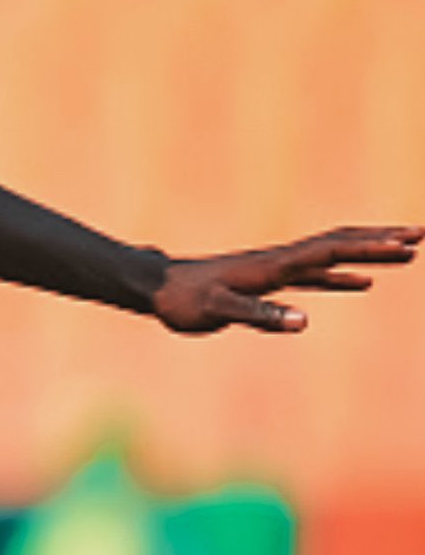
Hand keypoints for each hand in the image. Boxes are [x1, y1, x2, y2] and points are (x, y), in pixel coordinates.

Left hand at [152, 226, 420, 333]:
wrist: (157, 288)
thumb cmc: (184, 301)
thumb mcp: (217, 312)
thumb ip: (258, 315)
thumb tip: (304, 322)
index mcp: (273, 266)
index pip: (330, 253)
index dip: (369, 248)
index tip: (406, 243)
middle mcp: (279, 261)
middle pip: (340, 243)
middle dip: (381, 238)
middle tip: (422, 233)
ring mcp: (277, 270)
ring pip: (333, 256)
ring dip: (370, 252)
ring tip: (408, 250)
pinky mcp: (269, 283)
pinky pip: (317, 276)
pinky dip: (344, 276)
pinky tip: (362, 282)